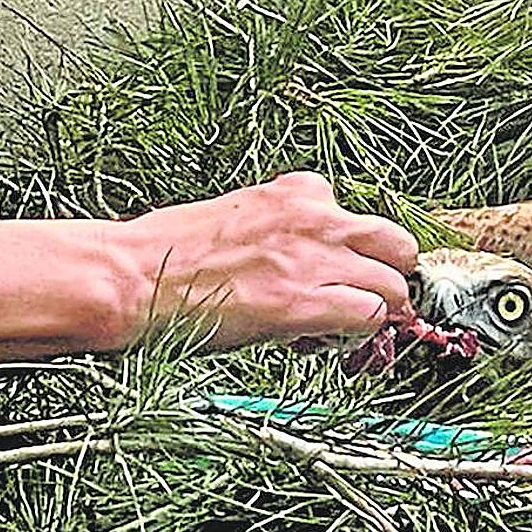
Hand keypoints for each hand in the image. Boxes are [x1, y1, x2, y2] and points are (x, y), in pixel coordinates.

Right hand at [122, 172, 416, 347]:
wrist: (135, 275)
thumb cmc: (173, 250)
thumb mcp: (243, 214)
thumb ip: (288, 229)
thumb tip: (311, 263)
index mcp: (299, 191)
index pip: (360, 218)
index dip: (358, 253)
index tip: (346, 273)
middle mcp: (316, 218)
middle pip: (396, 244)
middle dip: (393, 275)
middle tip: (378, 301)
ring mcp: (312, 260)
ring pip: (392, 285)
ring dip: (381, 311)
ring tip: (353, 328)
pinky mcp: (301, 303)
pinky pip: (368, 317)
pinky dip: (359, 334)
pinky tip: (330, 340)